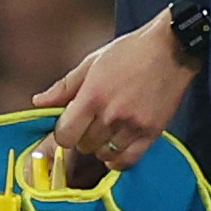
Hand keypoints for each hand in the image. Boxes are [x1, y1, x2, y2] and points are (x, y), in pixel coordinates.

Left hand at [40, 13, 197, 182]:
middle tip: (92, 122)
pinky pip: (128, 161)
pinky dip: (118, 158)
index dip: (64, 132)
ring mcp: (133, 125)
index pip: (64, 135)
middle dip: (83, 136)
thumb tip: (39, 103)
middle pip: (83, 146)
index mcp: (92, 96)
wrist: (172, 48)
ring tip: (108, 129)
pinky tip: (118, 145)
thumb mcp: (92, 62)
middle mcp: (111, 114)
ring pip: (103, 154)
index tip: (70, 125)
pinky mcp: (152, 132)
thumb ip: (65, 86)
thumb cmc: (130, 51)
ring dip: (101, 146)